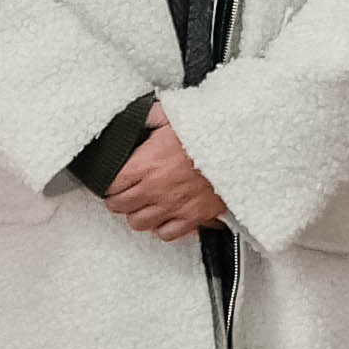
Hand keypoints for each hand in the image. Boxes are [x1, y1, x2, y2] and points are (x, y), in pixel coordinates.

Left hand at [103, 101, 228, 242]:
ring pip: (139, 223)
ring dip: (137, 215)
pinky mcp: (192, 217)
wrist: (240, 148)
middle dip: (118, 200)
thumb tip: (134, 115)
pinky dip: (162, 228)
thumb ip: (148, 116)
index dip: (108, 183)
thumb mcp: (173, 114)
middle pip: (120, 207)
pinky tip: (163, 216)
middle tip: (123, 193)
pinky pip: (167, 234)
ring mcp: (173, 205)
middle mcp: (156, 188)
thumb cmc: (209, 131)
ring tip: (140, 205)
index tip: (112, 180)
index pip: (111, 184)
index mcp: (146, 163)